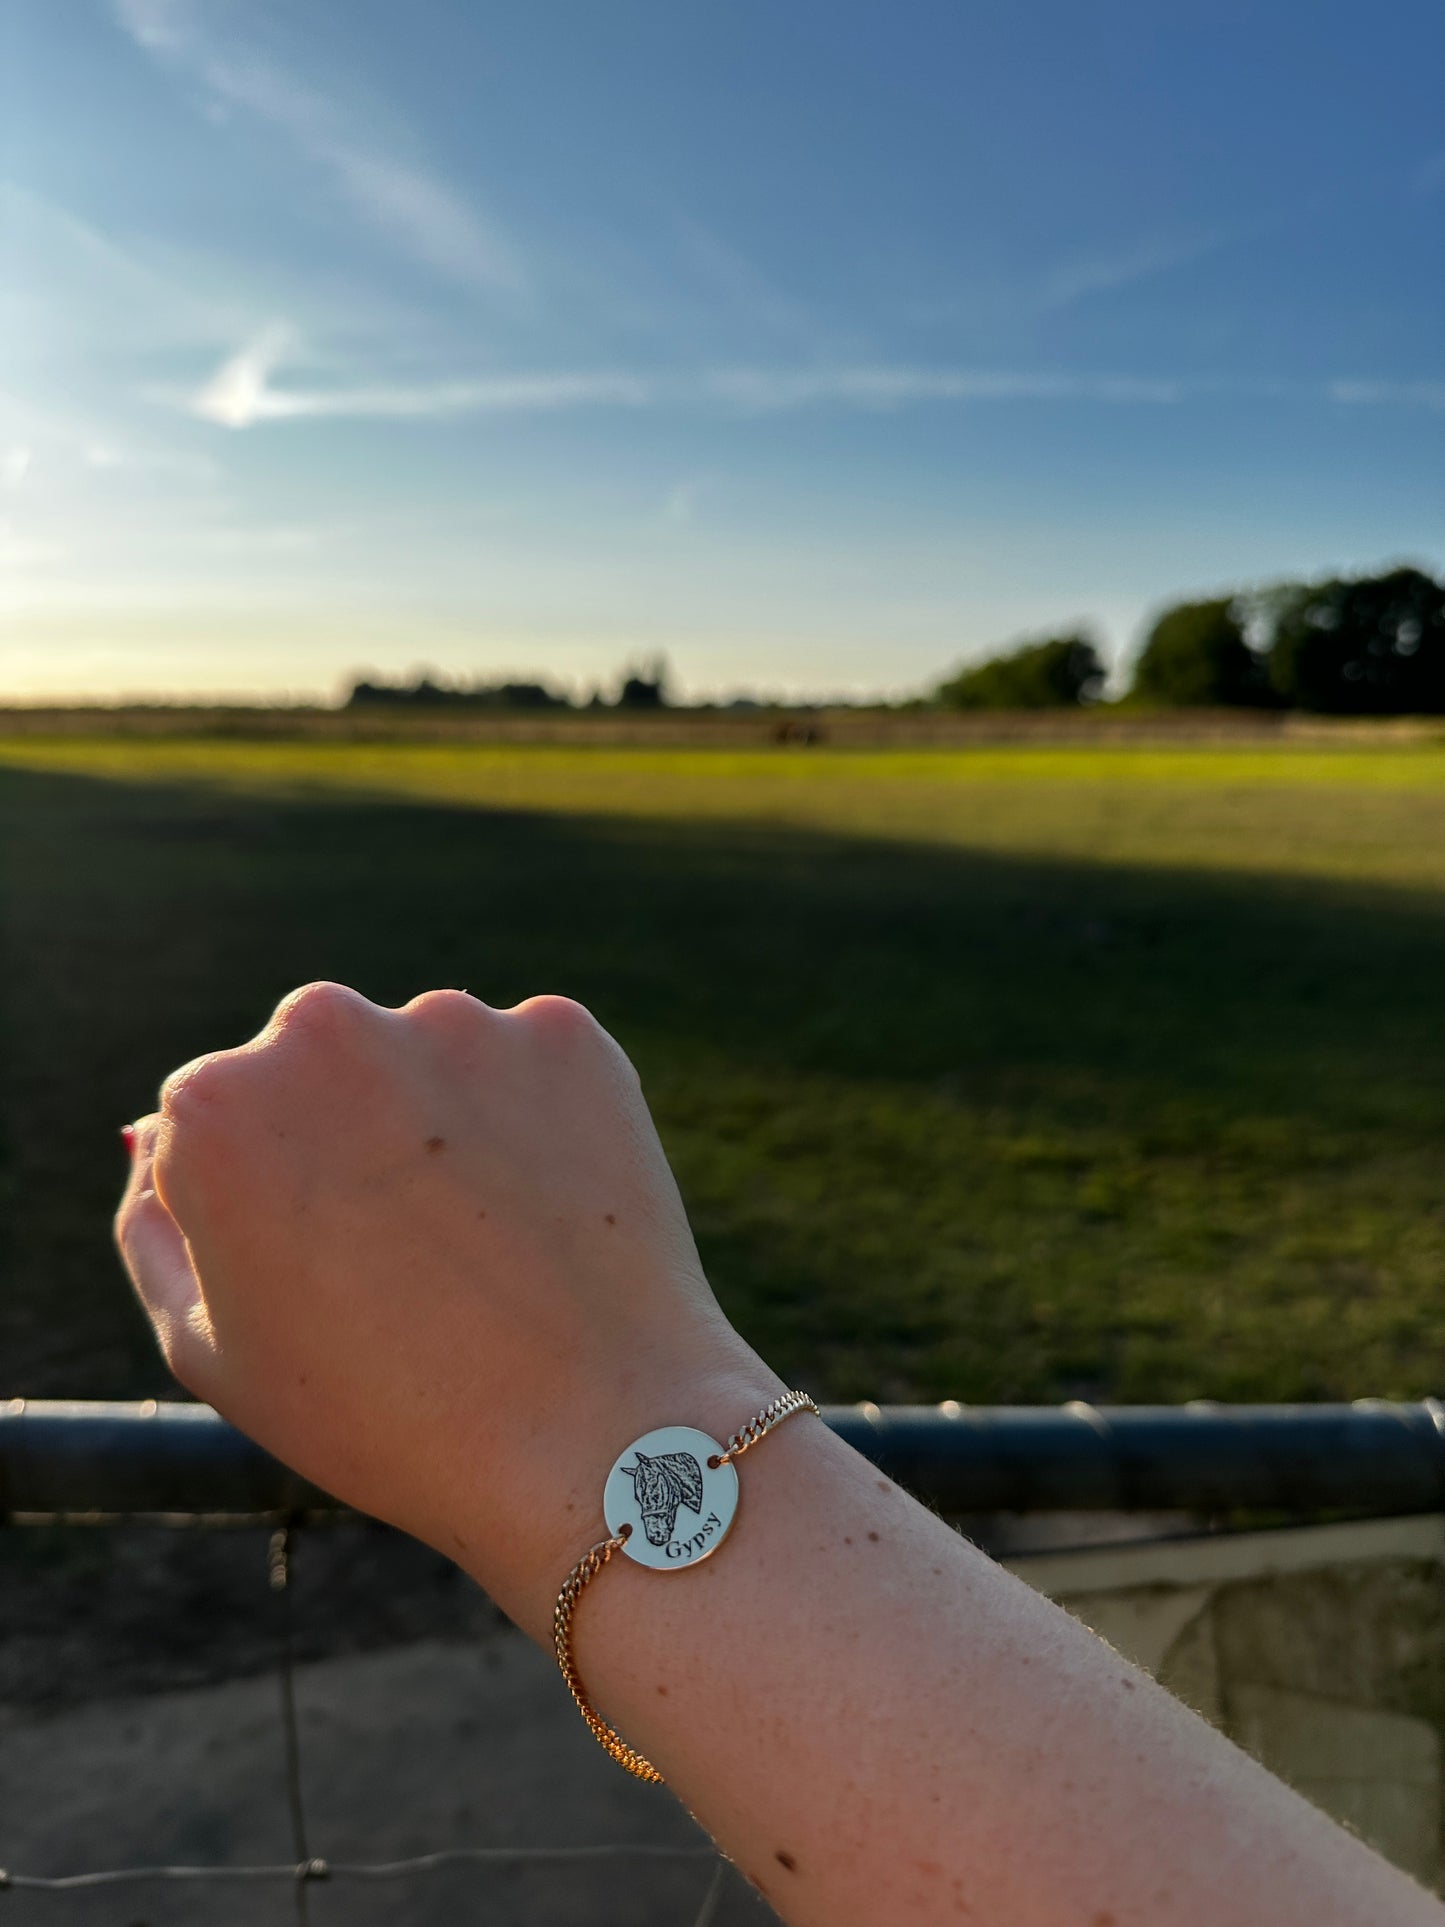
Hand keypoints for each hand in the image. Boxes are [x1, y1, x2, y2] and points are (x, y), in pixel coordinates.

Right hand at [116, 982, 780, 1637]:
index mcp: (215, 1104)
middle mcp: (324, 1030)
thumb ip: (155, 1225)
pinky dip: (539, 1123)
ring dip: (446, 1124)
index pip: (219, 1119)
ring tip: (490, 1248)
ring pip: (430, 1060)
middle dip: (353, 1138)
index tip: (331, 1276)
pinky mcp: (563, 1033)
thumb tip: (147, 1131)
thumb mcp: (211, 1349)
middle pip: (321, 1066)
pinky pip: (530, 1067)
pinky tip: (554, 1214)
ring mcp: (453, 1022)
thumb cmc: (386, 1416)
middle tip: (413, 1261)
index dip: (276, 1206)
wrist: (594, 1439)